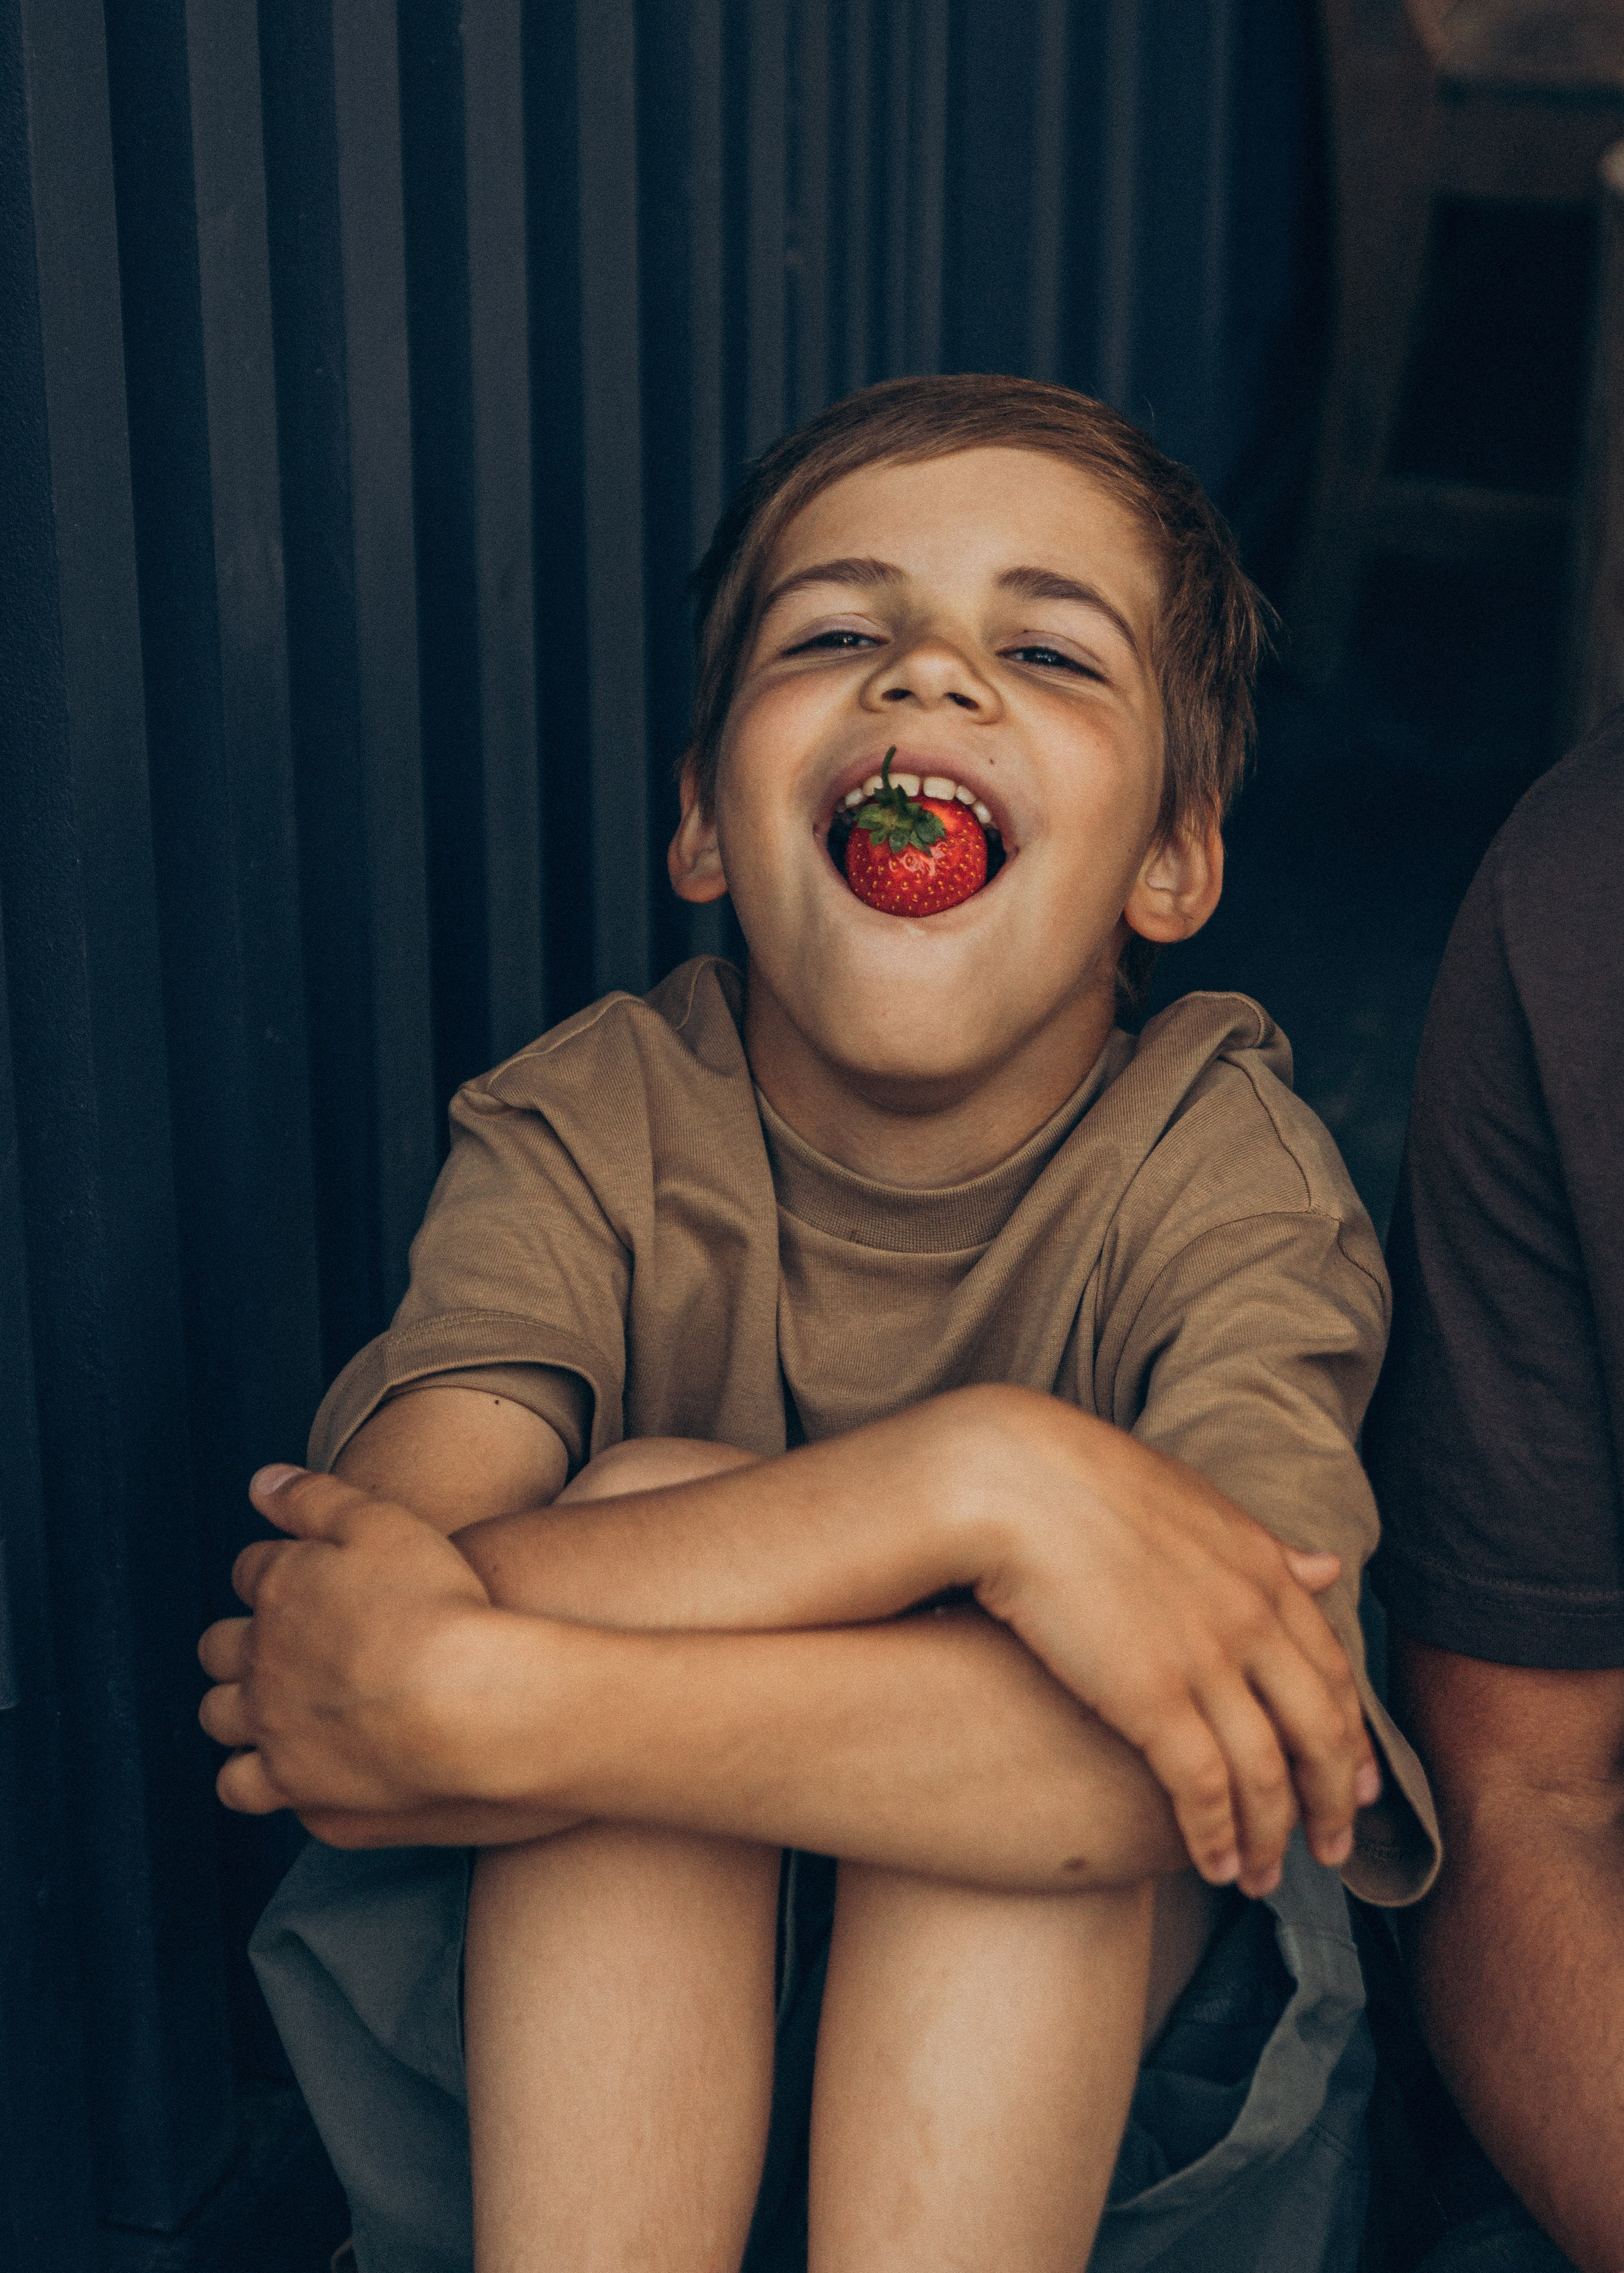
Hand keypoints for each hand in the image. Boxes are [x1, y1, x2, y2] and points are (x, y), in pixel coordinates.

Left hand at [198, 1464, 514, 1820]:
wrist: (468, 1705)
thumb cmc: (437, 1604)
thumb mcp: (382, 1522)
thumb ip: (315, 1498)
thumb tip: (261, 1483)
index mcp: (280, 1591)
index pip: (252, 1571)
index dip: (276, 1570)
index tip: (304, 1577)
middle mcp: (262, 1665)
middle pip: (219, 1650)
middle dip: (237, 1643)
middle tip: (278, 1644)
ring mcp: (276, 1735)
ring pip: (222, 1723)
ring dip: (236, 1711)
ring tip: (273, 1708)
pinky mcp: (302, 1793)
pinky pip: (251, 1789)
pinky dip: (261, 1777)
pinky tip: (295, 1766)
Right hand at [966, 1391, 1379, 1896]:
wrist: (1010, 1481)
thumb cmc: (1082, 1483)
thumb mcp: (1193, 1505)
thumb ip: (1263, 1549)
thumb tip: (1328, 1568)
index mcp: (1262, 1568)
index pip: (1333, 1671)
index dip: (1353, 1738)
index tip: (1362, 1783)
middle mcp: (1251, 1617)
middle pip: (1320, 1732)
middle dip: (1334, 1802)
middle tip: (1334, 1849)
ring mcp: (1205, 1659)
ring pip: (1268, 1773)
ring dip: (1273, 1837)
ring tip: (1264, 1879)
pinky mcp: (1151, 1697)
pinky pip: (1204, 1788)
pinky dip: (1217, 1836)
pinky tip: (1215, 1866)